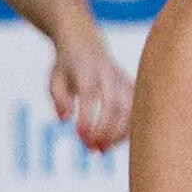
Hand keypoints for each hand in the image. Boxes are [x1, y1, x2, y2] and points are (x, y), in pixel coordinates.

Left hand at [52, 34, 134, 155]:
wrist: (85, 42)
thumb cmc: (67, 66)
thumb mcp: (55, 78)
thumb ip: (58, 97)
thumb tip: (64, 119)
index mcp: (86, 68)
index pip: (90, 93)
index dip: (87, 116)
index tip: (81, 136)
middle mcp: (108, 73)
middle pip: (114, 103)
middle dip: (105, 129)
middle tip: (91, 148)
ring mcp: (122, 79)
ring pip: (129, 108)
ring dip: (118, 133)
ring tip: (102, 149)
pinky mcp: (131, 86)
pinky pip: (136, 110)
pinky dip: (127, 129)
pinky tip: (114, 142)